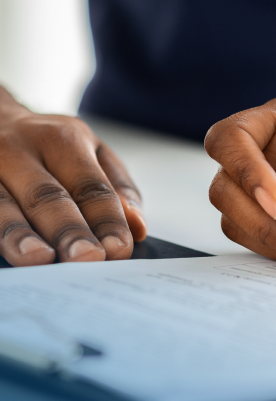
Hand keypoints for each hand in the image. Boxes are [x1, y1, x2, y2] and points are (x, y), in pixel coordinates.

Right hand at [0, 87, 146, 265]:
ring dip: (20, 235)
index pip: (90, 186)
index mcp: (63, 140)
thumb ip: (118, 188)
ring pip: (3, 204)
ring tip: (39, 260)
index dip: (106, 219)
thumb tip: (137, 226)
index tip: (119, 249)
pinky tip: (6, 255)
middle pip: (47, 195)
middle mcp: (20, 149)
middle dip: (68, 230)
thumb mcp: (91, 152)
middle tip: (87, 258)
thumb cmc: (50, 145)